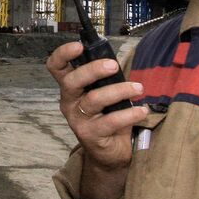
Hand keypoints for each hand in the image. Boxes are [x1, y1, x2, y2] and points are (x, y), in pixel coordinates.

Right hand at [46, 42, 148, 198]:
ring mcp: (78, 120)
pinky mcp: (91, 135)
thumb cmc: (107, 115)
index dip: (63, 54)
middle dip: (92, 70)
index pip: (56, 67)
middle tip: (113, 65)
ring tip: (138, 88)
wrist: (109, 152)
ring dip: (119, 91)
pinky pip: (110, 121)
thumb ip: (106, 78)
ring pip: (94, 100)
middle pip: (72, 81)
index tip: (79, 46)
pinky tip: (142, 110)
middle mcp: (69, 102)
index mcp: (71, 88)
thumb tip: (115, 60)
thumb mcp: (104, 93)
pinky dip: (129, 114)